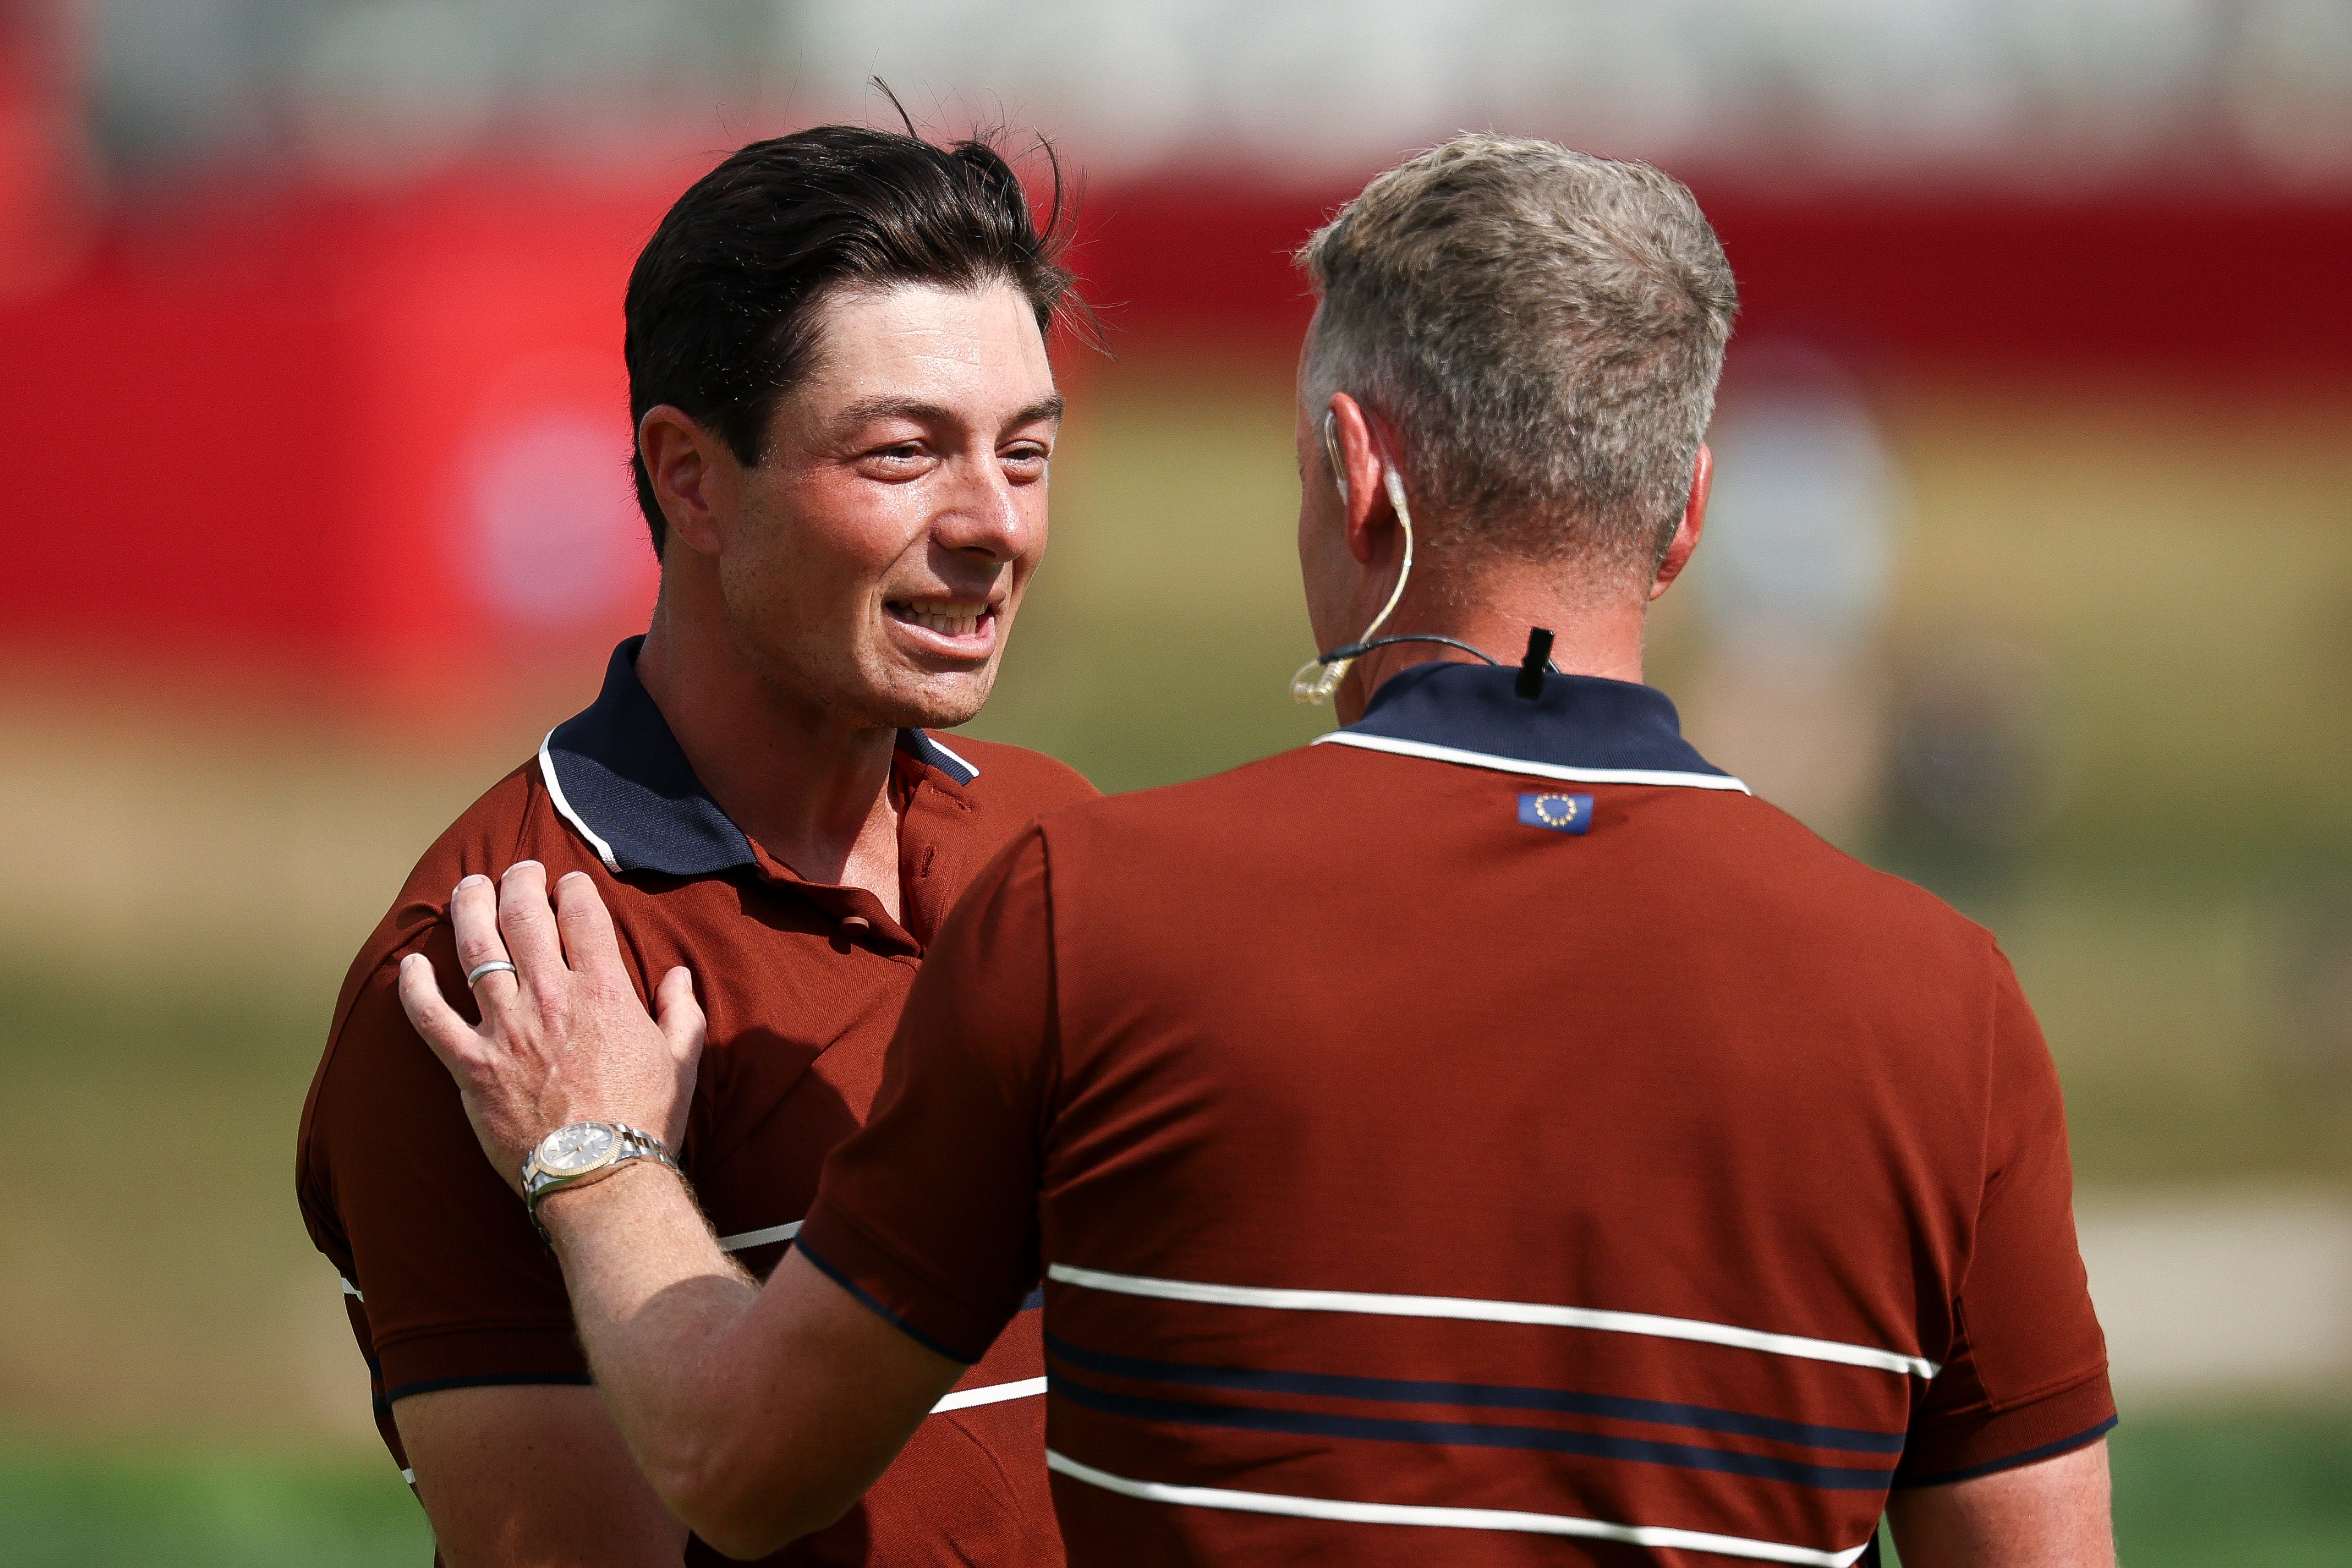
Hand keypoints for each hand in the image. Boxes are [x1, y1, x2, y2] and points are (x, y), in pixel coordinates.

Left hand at [398, 861, 704, 1191]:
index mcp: (603, 991)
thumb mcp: (682, 1058)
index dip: (573, 887)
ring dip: (469, 908)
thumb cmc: (645, 1119)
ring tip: (469, 887)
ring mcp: (505, 1029)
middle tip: (517, 871)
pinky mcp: (470, 1066)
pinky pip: (429, 1017)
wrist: (599, 1177)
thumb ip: (680, 1009)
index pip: (581, 913)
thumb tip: (677, 977)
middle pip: (523, 916)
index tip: (568, 884)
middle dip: (519, 882)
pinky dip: (415, 986)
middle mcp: (549, 998)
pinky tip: (411, 965)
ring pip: (475, 948)